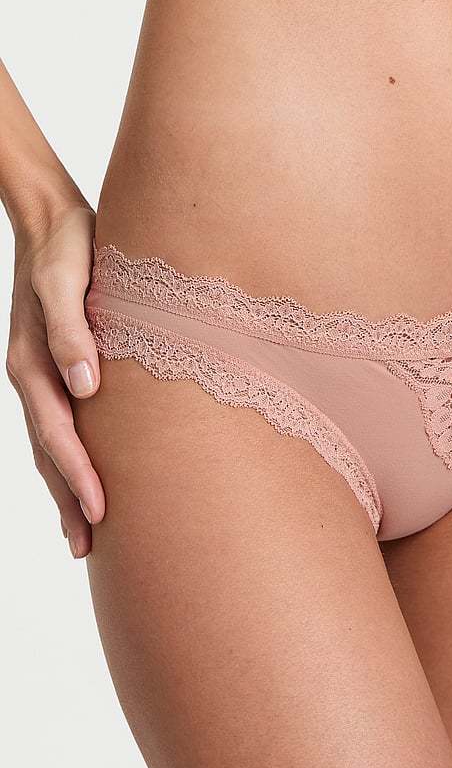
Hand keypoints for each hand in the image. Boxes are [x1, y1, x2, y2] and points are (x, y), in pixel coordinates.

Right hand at [6, 203, 104, 557]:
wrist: (54, 220)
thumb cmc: (68, 247)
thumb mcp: (68, 281)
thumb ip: (71, 330)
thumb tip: (84, 386)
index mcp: (34, 363)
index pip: (58, 433)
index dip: (78, 474)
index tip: (101, 511)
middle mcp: (33, 376)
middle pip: (49, 452)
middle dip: (68, 499)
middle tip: (89, 547)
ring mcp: (40, 375)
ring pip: (50, 445)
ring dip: (65, 488)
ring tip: (83, 533)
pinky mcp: (55, 367)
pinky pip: (58, 424)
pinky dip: (66, 458)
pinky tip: (81, 477)